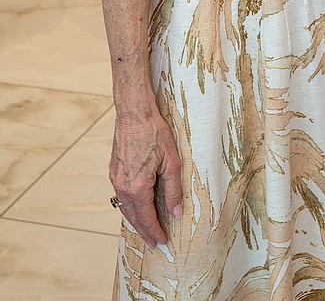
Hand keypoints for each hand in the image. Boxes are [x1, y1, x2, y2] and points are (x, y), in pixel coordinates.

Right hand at [109, 110, 182, 246]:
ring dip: (136, 220)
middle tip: (155, 242)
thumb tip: (176, 213)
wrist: (134, 114)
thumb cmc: (155, 134)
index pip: (146, 217)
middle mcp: (122, 186)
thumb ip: (173, 190)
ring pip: (125, 207)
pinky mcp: (114, 171)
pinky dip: (130, 206)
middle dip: (145, 230)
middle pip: (134, 216)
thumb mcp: (172, 162)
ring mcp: (115, 179)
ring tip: (147, 228)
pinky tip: (137, 206)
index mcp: (137, 187)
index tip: (162, 241)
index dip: (155, 231)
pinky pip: (121, 195)